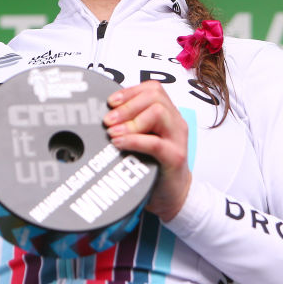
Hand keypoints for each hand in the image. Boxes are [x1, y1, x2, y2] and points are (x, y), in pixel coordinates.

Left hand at [103, 81, 191, 221]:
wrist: (172, 195)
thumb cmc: (155, 166)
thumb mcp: (142, 139)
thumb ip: (130, 124)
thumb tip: (105, 114)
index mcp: (169, 114)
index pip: (152, 89)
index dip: (129, 92)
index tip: (110, 102)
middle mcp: (175, 123)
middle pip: (154, 96)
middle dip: (127, 105)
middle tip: (108, 120)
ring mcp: (177, 139)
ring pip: (157, 112)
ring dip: (130, 121)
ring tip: (114, 132)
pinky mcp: (175, 158)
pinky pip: (155, 142)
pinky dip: (133, 140)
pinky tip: (119, 143)